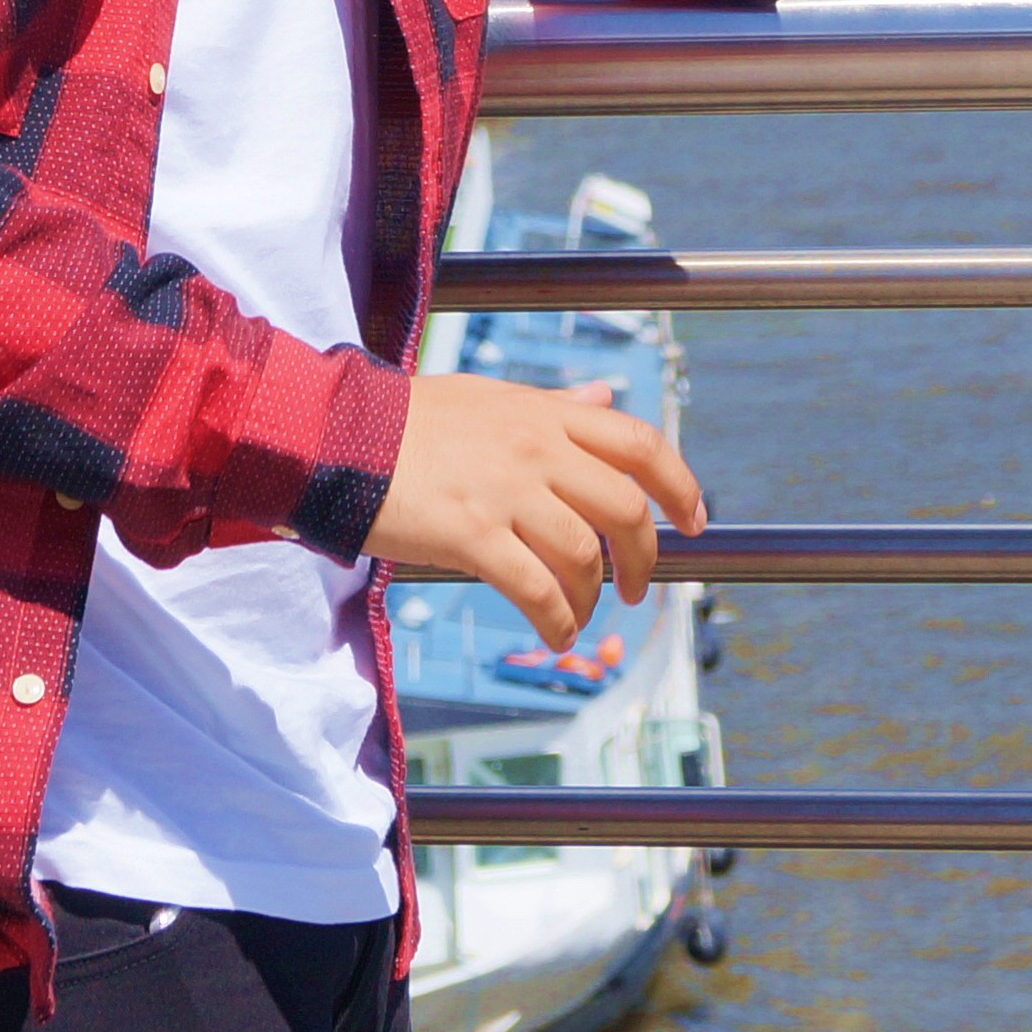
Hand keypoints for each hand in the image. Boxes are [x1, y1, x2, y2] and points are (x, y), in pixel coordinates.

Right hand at [366, 374, 705, 649]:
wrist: (336, 435)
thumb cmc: (408, 421)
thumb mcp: (491, 398)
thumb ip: (554, 406)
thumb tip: (603, 397)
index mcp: (545, 414)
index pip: (640, 442)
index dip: (680, 483)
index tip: (695, 519)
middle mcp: (537, 449)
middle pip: (625, 507)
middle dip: (643, 556)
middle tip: (634, 587)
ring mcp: (506, 491)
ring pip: (583, 555)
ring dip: (591, 596)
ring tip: (577, 615)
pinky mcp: (472, 534)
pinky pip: (536, 589)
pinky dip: (556, 621)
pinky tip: (553, 634)